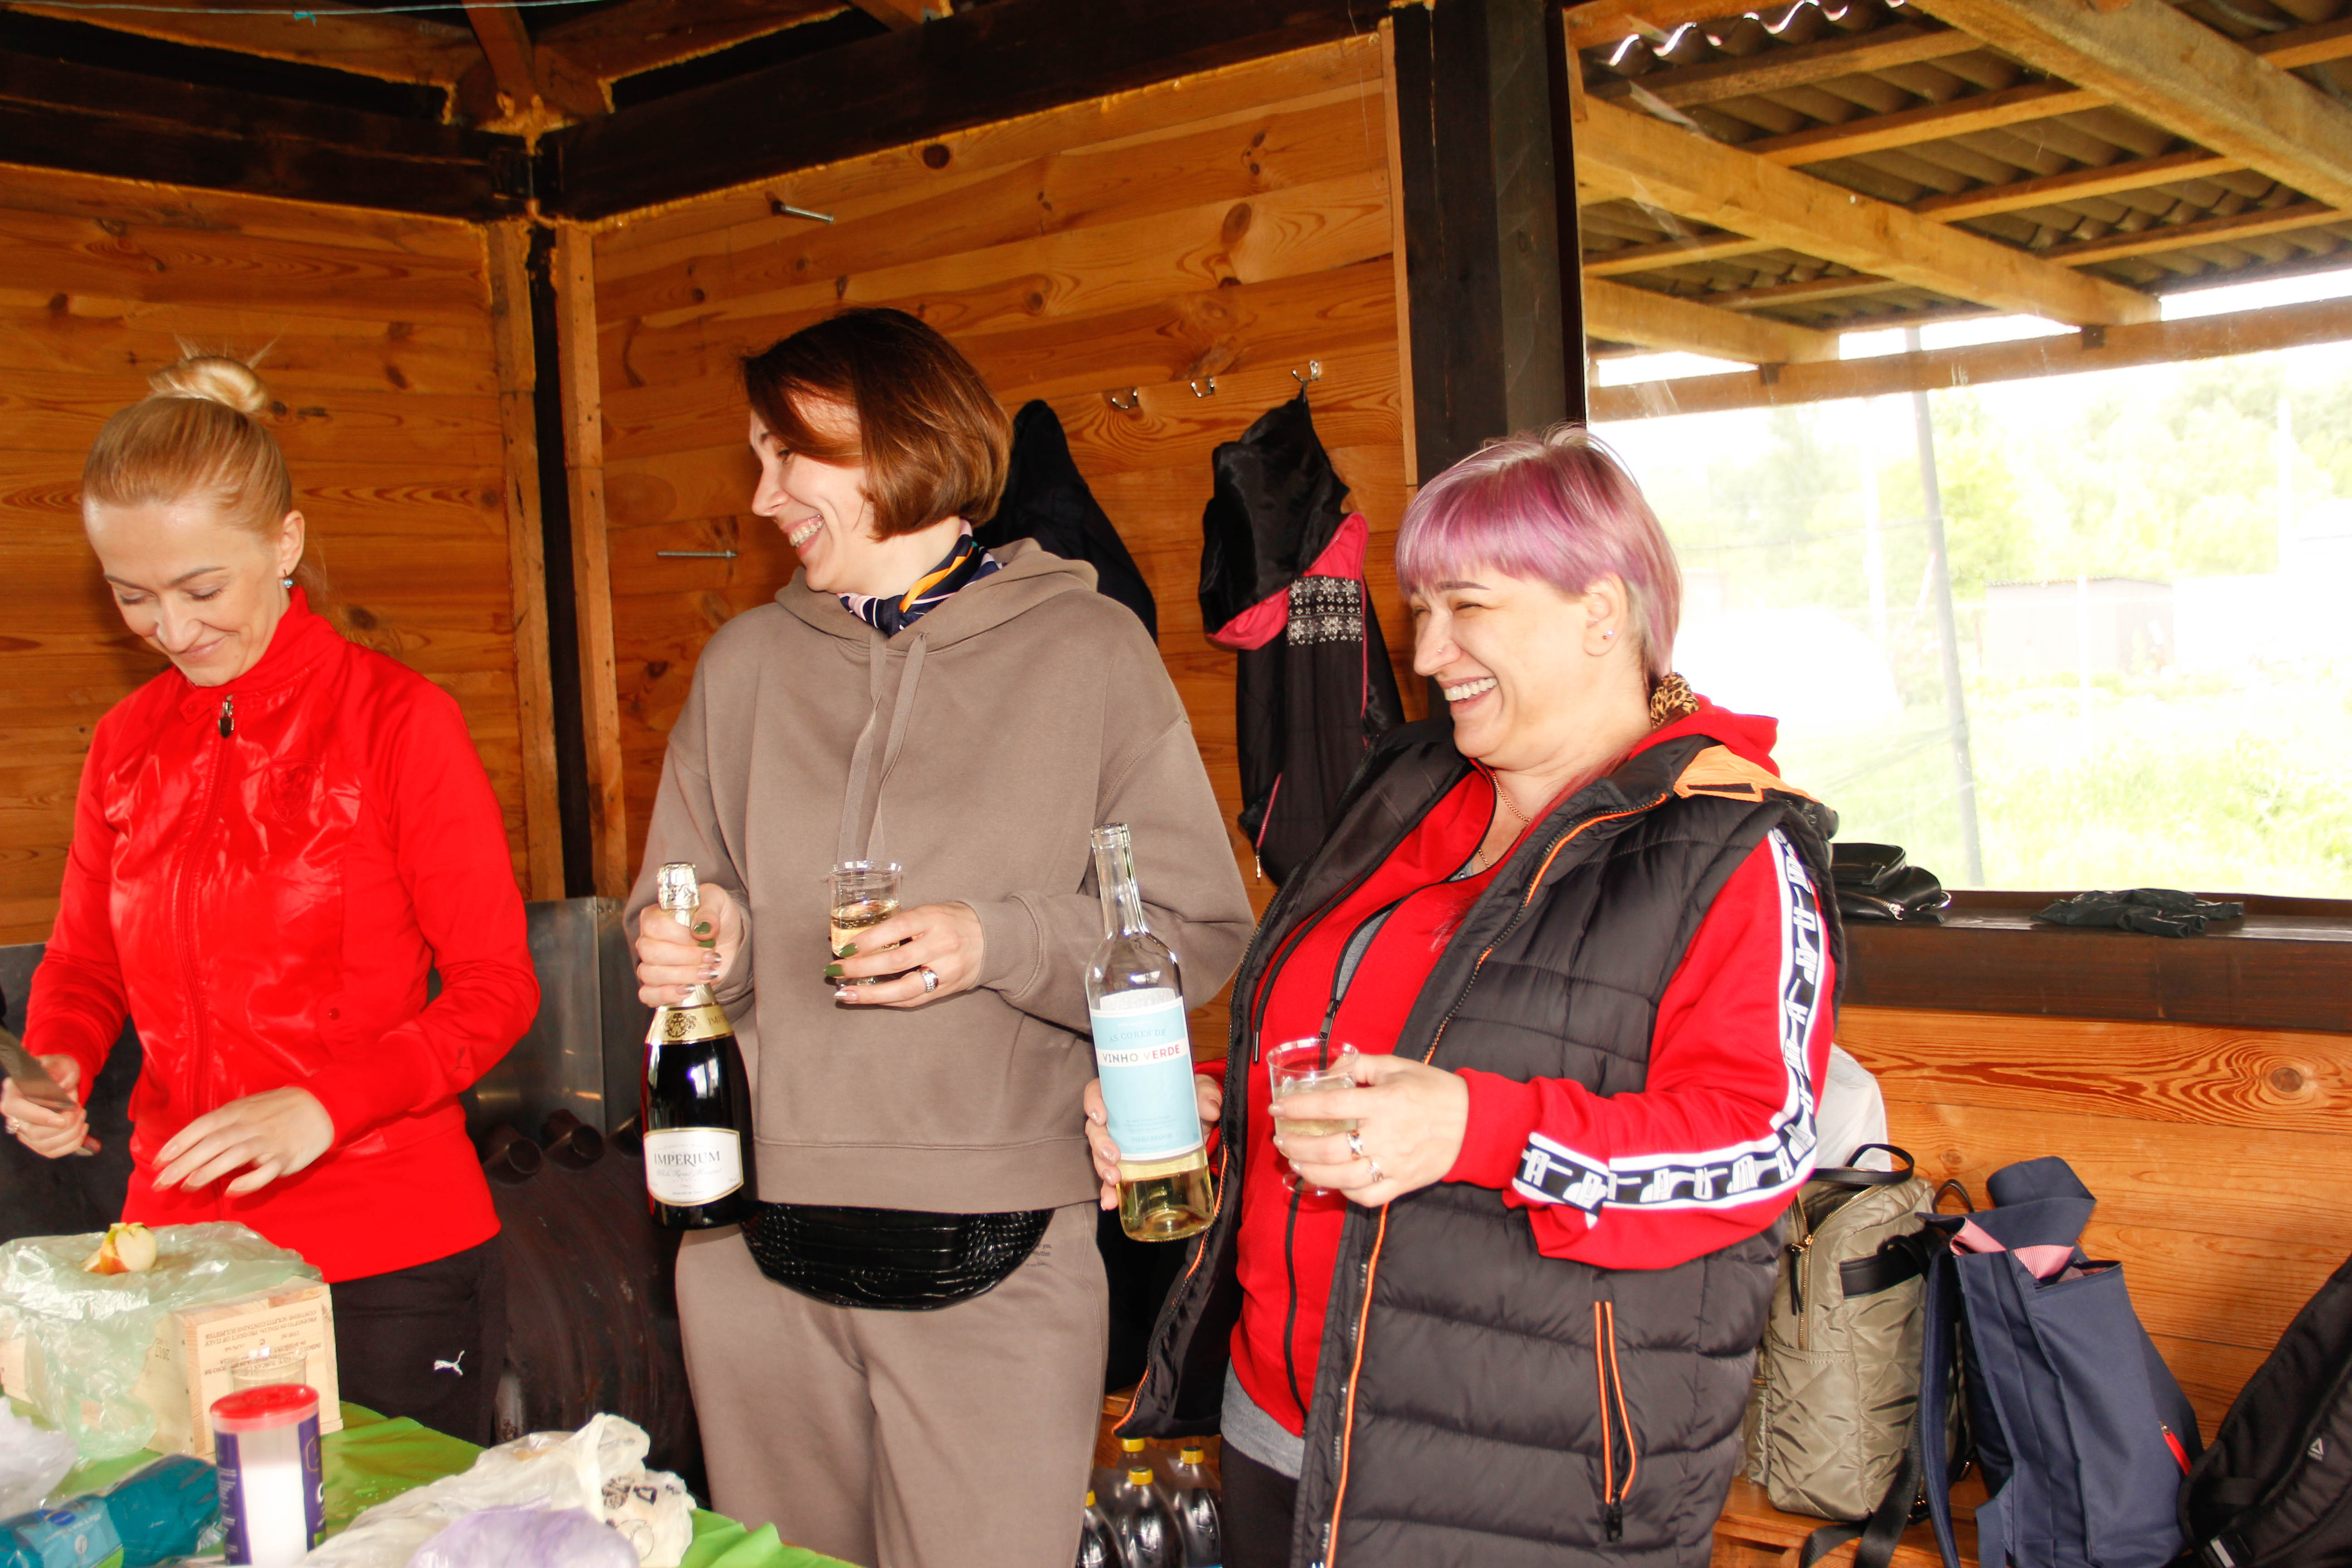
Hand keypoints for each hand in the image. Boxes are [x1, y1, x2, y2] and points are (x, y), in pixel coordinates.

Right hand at [3, 1055, 96, 1157]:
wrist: (62, 1078)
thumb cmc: (59, 1070)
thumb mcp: (60, 1063)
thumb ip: (58, 1070)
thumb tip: (58, 1083)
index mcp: (14, 1093)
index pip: (17, 1110)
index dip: (40, 1117)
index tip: (63, 1120)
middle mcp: (14, 1115)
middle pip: (34, 1133)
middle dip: (65, 1125)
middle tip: (79, 1109)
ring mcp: (23, 1131)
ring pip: (44, 1145)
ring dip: (71, 1134)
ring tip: (82, 1115)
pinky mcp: (36, 1141)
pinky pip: (52, 1152)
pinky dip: (71, 1144)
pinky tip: (82, 1129)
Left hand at [151, 1087, 334, 1196]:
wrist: (321, 1106)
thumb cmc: (278, 1110)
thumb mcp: (247, 1108)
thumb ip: (222, 1125)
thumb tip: (193, 1146)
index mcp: (237, 1111)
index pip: (201, 1126)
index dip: (178, 1143)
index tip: (157, 1162)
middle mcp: (249, 1125)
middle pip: (212, 1143)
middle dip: (183, 1164)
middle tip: (161, 1183)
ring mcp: (268, 1141)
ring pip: (234, 1155)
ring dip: (209, 1171)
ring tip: (187, 1186)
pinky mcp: (285, 1156)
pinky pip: (266, 1170)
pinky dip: (249, 1180)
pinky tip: (233, 1191)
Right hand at [636, 882, 744, 1005]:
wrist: (729, 939)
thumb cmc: (716, 916)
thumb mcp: (717, 902)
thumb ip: (708, 910)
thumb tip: (700, 928)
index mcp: (656, 916)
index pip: (654, 926)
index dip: (679, 935)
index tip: (701, 937)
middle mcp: (649, 940)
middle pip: (651, 953)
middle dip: (685, 957)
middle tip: (709, 956)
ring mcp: (652, 964)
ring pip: (650, 974)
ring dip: (683, 976)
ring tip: (707, 972)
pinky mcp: (660, 985)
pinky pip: (648, 995)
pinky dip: (667, 995)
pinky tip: (687, 990)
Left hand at [829, 902, 984, 1008]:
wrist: (992, 939)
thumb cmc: (951, 921)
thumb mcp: (928, 912)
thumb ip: (900, 925)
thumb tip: (858, 942)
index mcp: (933, 919)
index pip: (896, 928)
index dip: (867, 940)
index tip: (844, 949)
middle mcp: (941, 945)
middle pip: (896, 961)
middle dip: (860, 969)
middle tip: (835, 971)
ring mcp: (946, 970)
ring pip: (904, 989)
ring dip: (870, 994)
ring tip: (845, 994)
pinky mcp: (947, 989)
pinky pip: (914, 999)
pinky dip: (888, 1001)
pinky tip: (869, 999)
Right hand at [1085, 1074, 1222, 1209]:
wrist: (1199, 1126)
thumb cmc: (1190, 1100)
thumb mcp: (1199, 1091)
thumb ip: (1206, 1094)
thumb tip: (1211, 1108)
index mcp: (1125, 1094)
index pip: (1098, 1091)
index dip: (1093, 1102)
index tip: (1100, 1116)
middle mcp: (1118, 1119)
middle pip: (1095, 1128)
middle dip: (1099, 1143)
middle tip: (1112, 1156)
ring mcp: (1121, 1144)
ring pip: (1100, 1154)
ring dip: (1102, 1167)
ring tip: (1114, 1179)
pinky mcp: (1129, 1166)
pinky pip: (1113, 1179)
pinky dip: (1110, 1191)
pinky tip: (1111, 1201)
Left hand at [1272, 1054, 1467, 1207]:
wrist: (1475, 1122)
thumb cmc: (1435, 1091)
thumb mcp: (1399, 1066)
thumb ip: (1362, 1064)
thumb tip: (1332, 1066)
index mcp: (1384, 1102)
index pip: (1330, 1105)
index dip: (1298, 1107)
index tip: (1278, 1107)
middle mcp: (1385, 1135)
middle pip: (1329, 1147)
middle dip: (1297, 1144)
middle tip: (1281, 1138)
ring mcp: (1394, 1163)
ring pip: (1342, 1176)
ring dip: (1312, 1170)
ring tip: (1296, 1160)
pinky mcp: (1403, 1183)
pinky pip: (1367, 1195)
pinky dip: (1345, 1191)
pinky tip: (1332, 1181)